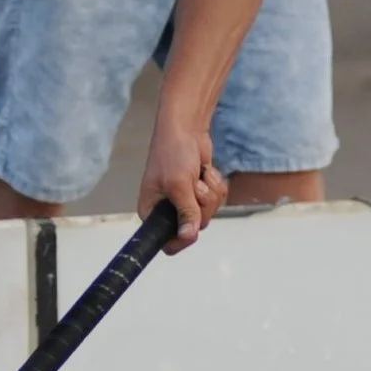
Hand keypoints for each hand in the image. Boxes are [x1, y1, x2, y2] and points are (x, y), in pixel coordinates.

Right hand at [138, 119, 226, 252]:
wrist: (186, 128)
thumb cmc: (172, 152)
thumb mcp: (178, 185)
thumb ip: (186, 213)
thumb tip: (188, 237)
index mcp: (152, 212)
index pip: (166, 242)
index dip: (181, 240)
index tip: (192, 229)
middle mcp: (168, 209)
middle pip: (194, 227)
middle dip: (202, 205)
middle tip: (194, 186)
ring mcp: (186, 201)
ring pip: (209, 213)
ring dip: (210, 193)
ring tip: (199, 175)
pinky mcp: (200, 192)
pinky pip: (217, 201)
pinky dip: (216, 186)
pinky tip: (206, 172)